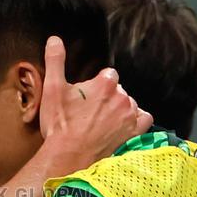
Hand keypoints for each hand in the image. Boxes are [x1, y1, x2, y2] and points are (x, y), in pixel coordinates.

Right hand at [38, 36, 151, 175]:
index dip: (96, 86)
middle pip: (119, 91)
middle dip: (107, 98)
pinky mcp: (133, 133)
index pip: (108, 76)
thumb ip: (55, 61)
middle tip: (90, 113)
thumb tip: (54, 39)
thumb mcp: (52, 89)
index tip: (86, 99)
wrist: (68, 157)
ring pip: (130, 104)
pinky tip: (124, 126)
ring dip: (120, 110)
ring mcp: (130, 116)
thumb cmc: (60, 125)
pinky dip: (136, 121)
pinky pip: (144, 120)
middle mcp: (122, 97)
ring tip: (103, 122)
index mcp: (105, 83)